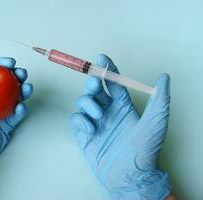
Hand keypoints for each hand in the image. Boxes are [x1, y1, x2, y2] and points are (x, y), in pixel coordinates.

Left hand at [0, 57, 32, 199]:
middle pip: (8, 84)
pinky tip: (20, 106)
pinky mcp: (6, 127)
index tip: (10, 62)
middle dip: (18, 75)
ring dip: (24, 90)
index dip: (2, 65)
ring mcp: (0, 114)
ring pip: (16, 98)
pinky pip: (16, 117)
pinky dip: (21, 110)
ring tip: (26, 87)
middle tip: (22, 73)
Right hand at [70, 54, 170, 198]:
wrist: (130, 174)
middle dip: (92, 83)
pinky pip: (75, 119)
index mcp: (123, 105)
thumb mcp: (156, 121)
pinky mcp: (84, 133)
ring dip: (88, 104)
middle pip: (94, 89)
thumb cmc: (145, 148)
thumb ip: (160, 98)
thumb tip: (164, 76)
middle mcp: (108, 110)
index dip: (107, 69)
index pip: (112, 82)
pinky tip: (91, 129)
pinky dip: (80, 120)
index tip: (102, 58)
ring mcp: (95, 121)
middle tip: (95, 84)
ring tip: (99, 115)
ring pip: (83, 101)